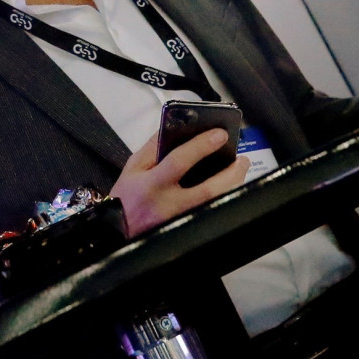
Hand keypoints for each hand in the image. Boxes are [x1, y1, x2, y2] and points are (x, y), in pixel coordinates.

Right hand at [111, 129, 250, 237]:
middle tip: (241, 159)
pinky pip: (211, 215)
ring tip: (239, 170)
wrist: (117, 233)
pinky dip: (223, 200)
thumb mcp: (133, 167)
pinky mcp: (187, 233)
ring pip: (215, 206)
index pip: (179, 161)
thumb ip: (153, 146)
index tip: (220, 134)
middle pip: (207, 190)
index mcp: (152, 184)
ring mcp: (180, 222)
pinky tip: (229, 188)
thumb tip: (175, 125)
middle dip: (230, 173)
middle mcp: (169, 205)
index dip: (201, 146)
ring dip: (232, 187)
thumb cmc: (126, 196)